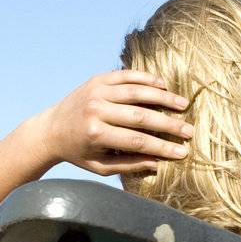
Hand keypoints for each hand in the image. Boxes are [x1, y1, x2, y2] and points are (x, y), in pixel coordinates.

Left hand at [28, 70, 193, 176]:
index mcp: (95, 134)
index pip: (137, 141)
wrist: (50, 129)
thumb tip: (159, 164)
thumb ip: (129, 165)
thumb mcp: (101, 166)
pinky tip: (163, 85)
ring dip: (163, 98)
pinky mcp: (97, 79)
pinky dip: (146, 79)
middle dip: (169, 125)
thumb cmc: (79, 152)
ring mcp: (96, 91)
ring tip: (183, 105)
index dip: (162, 147)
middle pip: (141, 116)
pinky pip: (126, 76)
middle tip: (190, 131)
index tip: (183, 152)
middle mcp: (95, 110)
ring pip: (136, 92)